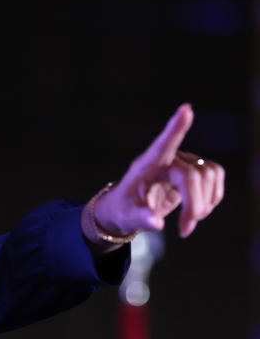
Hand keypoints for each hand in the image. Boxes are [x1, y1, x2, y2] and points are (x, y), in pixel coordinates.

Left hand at [93, 103, 224, 238]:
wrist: (128, 210)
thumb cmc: (123, 210)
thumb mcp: (126, 218)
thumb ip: (141, 219)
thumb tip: (157, 222)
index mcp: (144, 166)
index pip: (162, 145)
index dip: (175, 129)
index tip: (186, 109)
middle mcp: (165, 160)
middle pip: (192, 176)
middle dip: (194, 205)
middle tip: (185, 229)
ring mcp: (181, 163)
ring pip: (208, 175)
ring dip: (205, 203)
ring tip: (190, 221)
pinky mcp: (192, 170)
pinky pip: (215, 176)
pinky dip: (213, 197)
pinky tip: (199, 211)